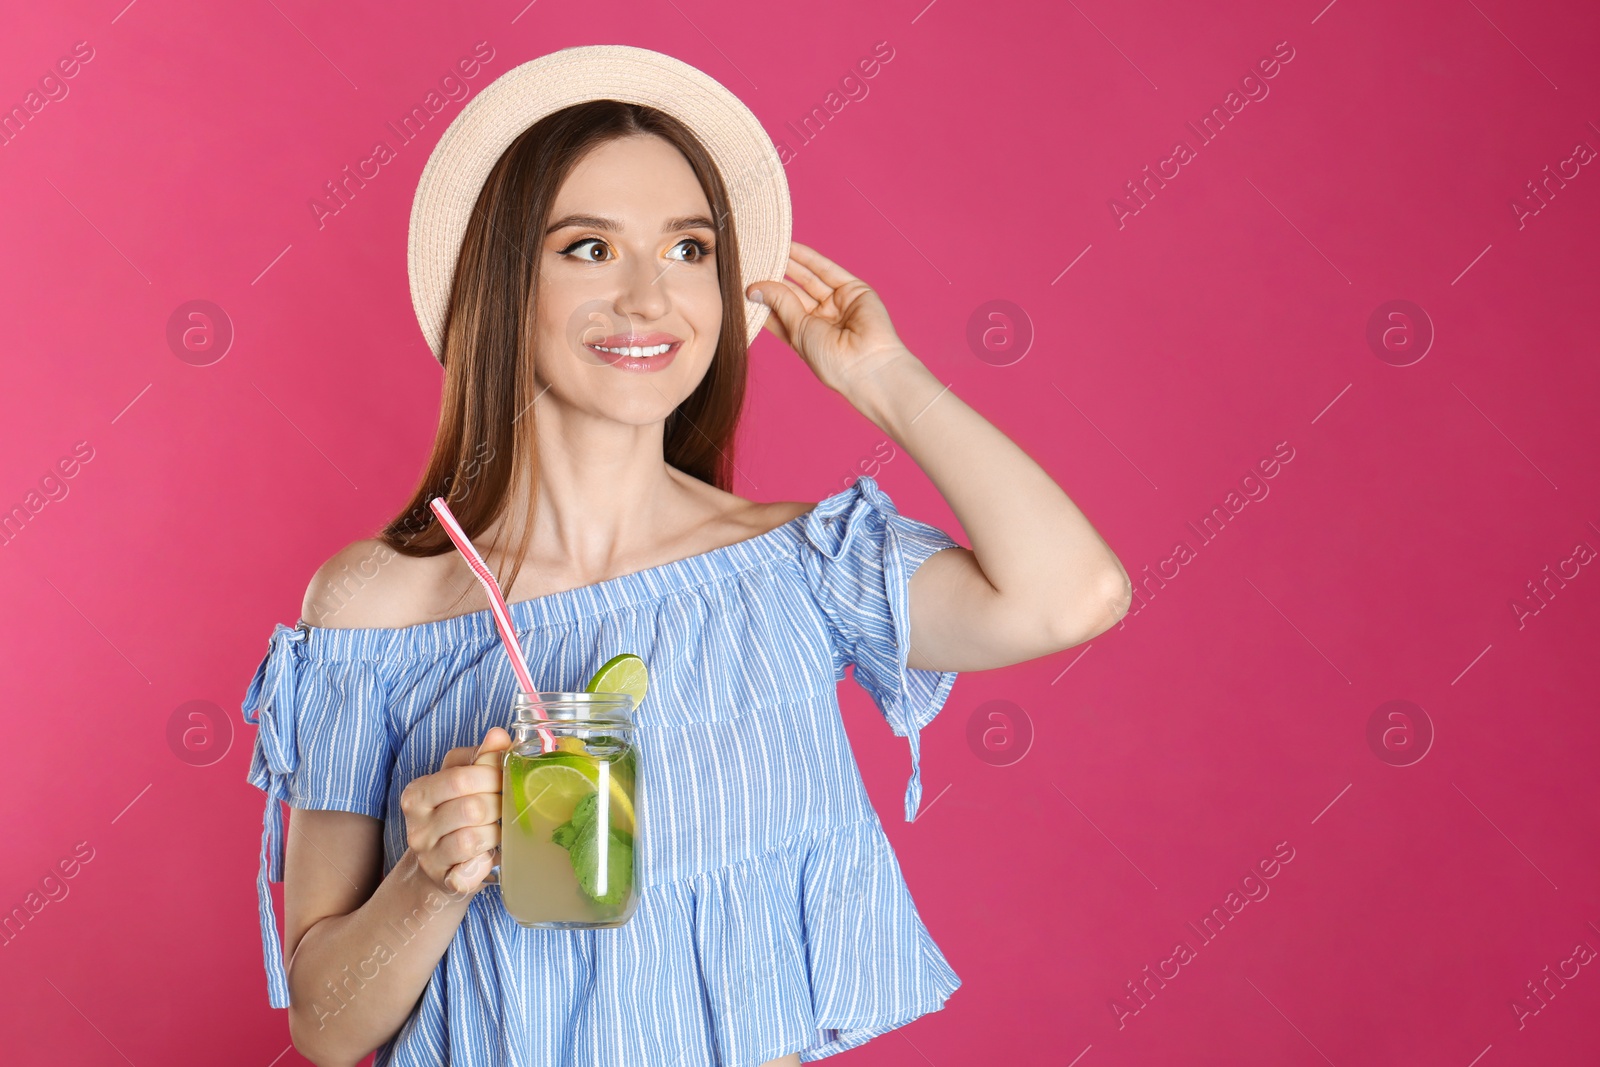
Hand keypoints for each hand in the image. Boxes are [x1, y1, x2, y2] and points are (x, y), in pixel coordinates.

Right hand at [399, 727, 511, 894]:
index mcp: (418, 793)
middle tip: (507, 807)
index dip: (492, 776)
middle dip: (499, 806)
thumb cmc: (458, 816)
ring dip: (496, 834)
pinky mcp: (444, 881)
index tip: (505, 779)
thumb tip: (498, 735)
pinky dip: (484, 864)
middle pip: (472, 808)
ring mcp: (428, 856)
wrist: (440, 867)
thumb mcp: (465, 782)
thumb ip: (482, 757)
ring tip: (499, 830)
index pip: (460, 778)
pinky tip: (488, 857)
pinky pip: (470, 873)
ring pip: (473, 839)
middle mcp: (417, 825)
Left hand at [746, 240, 920, 399]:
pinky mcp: (853, 290)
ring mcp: (837, 304)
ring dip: (789, 264)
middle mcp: (820, 320)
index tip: (741, 283)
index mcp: (805, 337)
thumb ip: (780, 303)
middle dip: (774, 277)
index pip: (778, 313)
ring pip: (809, 279)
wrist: (868, 364)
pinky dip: (808, 258)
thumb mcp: (798, 331)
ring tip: (767, 248)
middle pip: (793, 292)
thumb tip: (754, 287)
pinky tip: (790, 247)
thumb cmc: (832, 360)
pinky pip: (827, 270)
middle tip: (752, 259)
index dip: (762, 298)